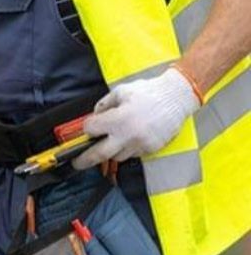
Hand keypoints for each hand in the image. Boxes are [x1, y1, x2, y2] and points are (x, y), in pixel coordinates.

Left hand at [72, 67, 199, 169]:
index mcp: (118, 119)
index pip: (91, 130)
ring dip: (110, 151)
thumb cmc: (149, 92)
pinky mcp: (150, 149)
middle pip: (98, 155)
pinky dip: (127, 149)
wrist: (178, 97)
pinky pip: (132, 154)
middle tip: (76, 162)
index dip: (88, 128)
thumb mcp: (121, 91)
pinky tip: (131, 137)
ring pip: (116, 156)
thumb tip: (94, 117)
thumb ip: (104, 105)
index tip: (88, 128)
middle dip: (83, 160)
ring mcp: (140, 144)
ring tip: (114, 140)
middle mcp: (128, 135)